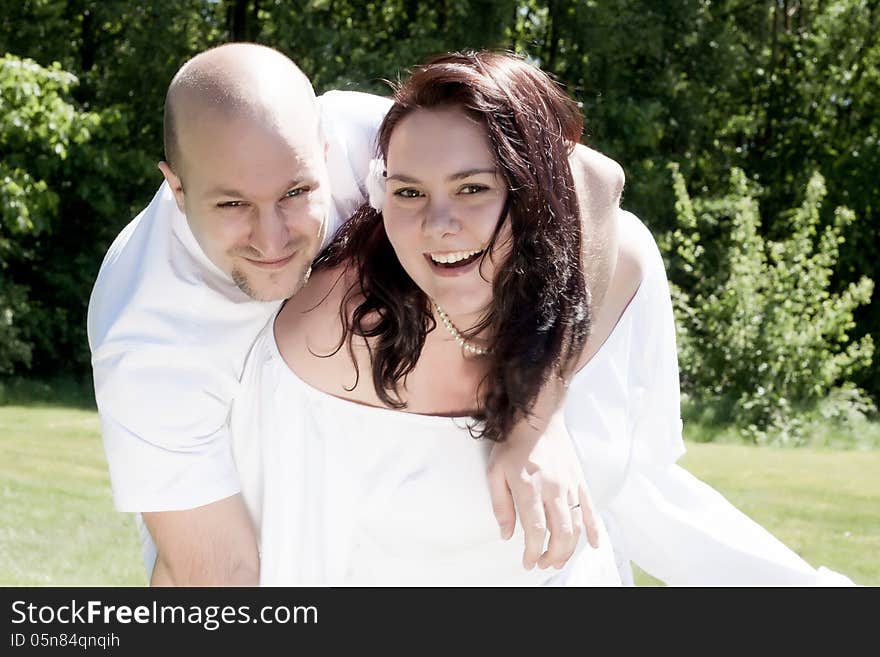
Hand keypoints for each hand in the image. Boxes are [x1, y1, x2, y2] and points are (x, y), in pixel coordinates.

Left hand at [487, 408, 599, 570]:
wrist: (537, 418)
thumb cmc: (512, 445)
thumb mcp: (495, 473)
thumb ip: (500, 506)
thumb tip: (506, 534)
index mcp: (529, 487)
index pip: (536, 529)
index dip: (534, 551)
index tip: (528, 562)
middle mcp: (552, 488)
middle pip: (560, 532)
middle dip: (553, 555)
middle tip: (543, 564)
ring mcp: (569, 484)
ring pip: (576, 524)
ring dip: (570, 548)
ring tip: (559, 560)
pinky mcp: (579, 479)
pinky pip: (591, 508)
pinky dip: (595, 529)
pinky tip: (595, 544)